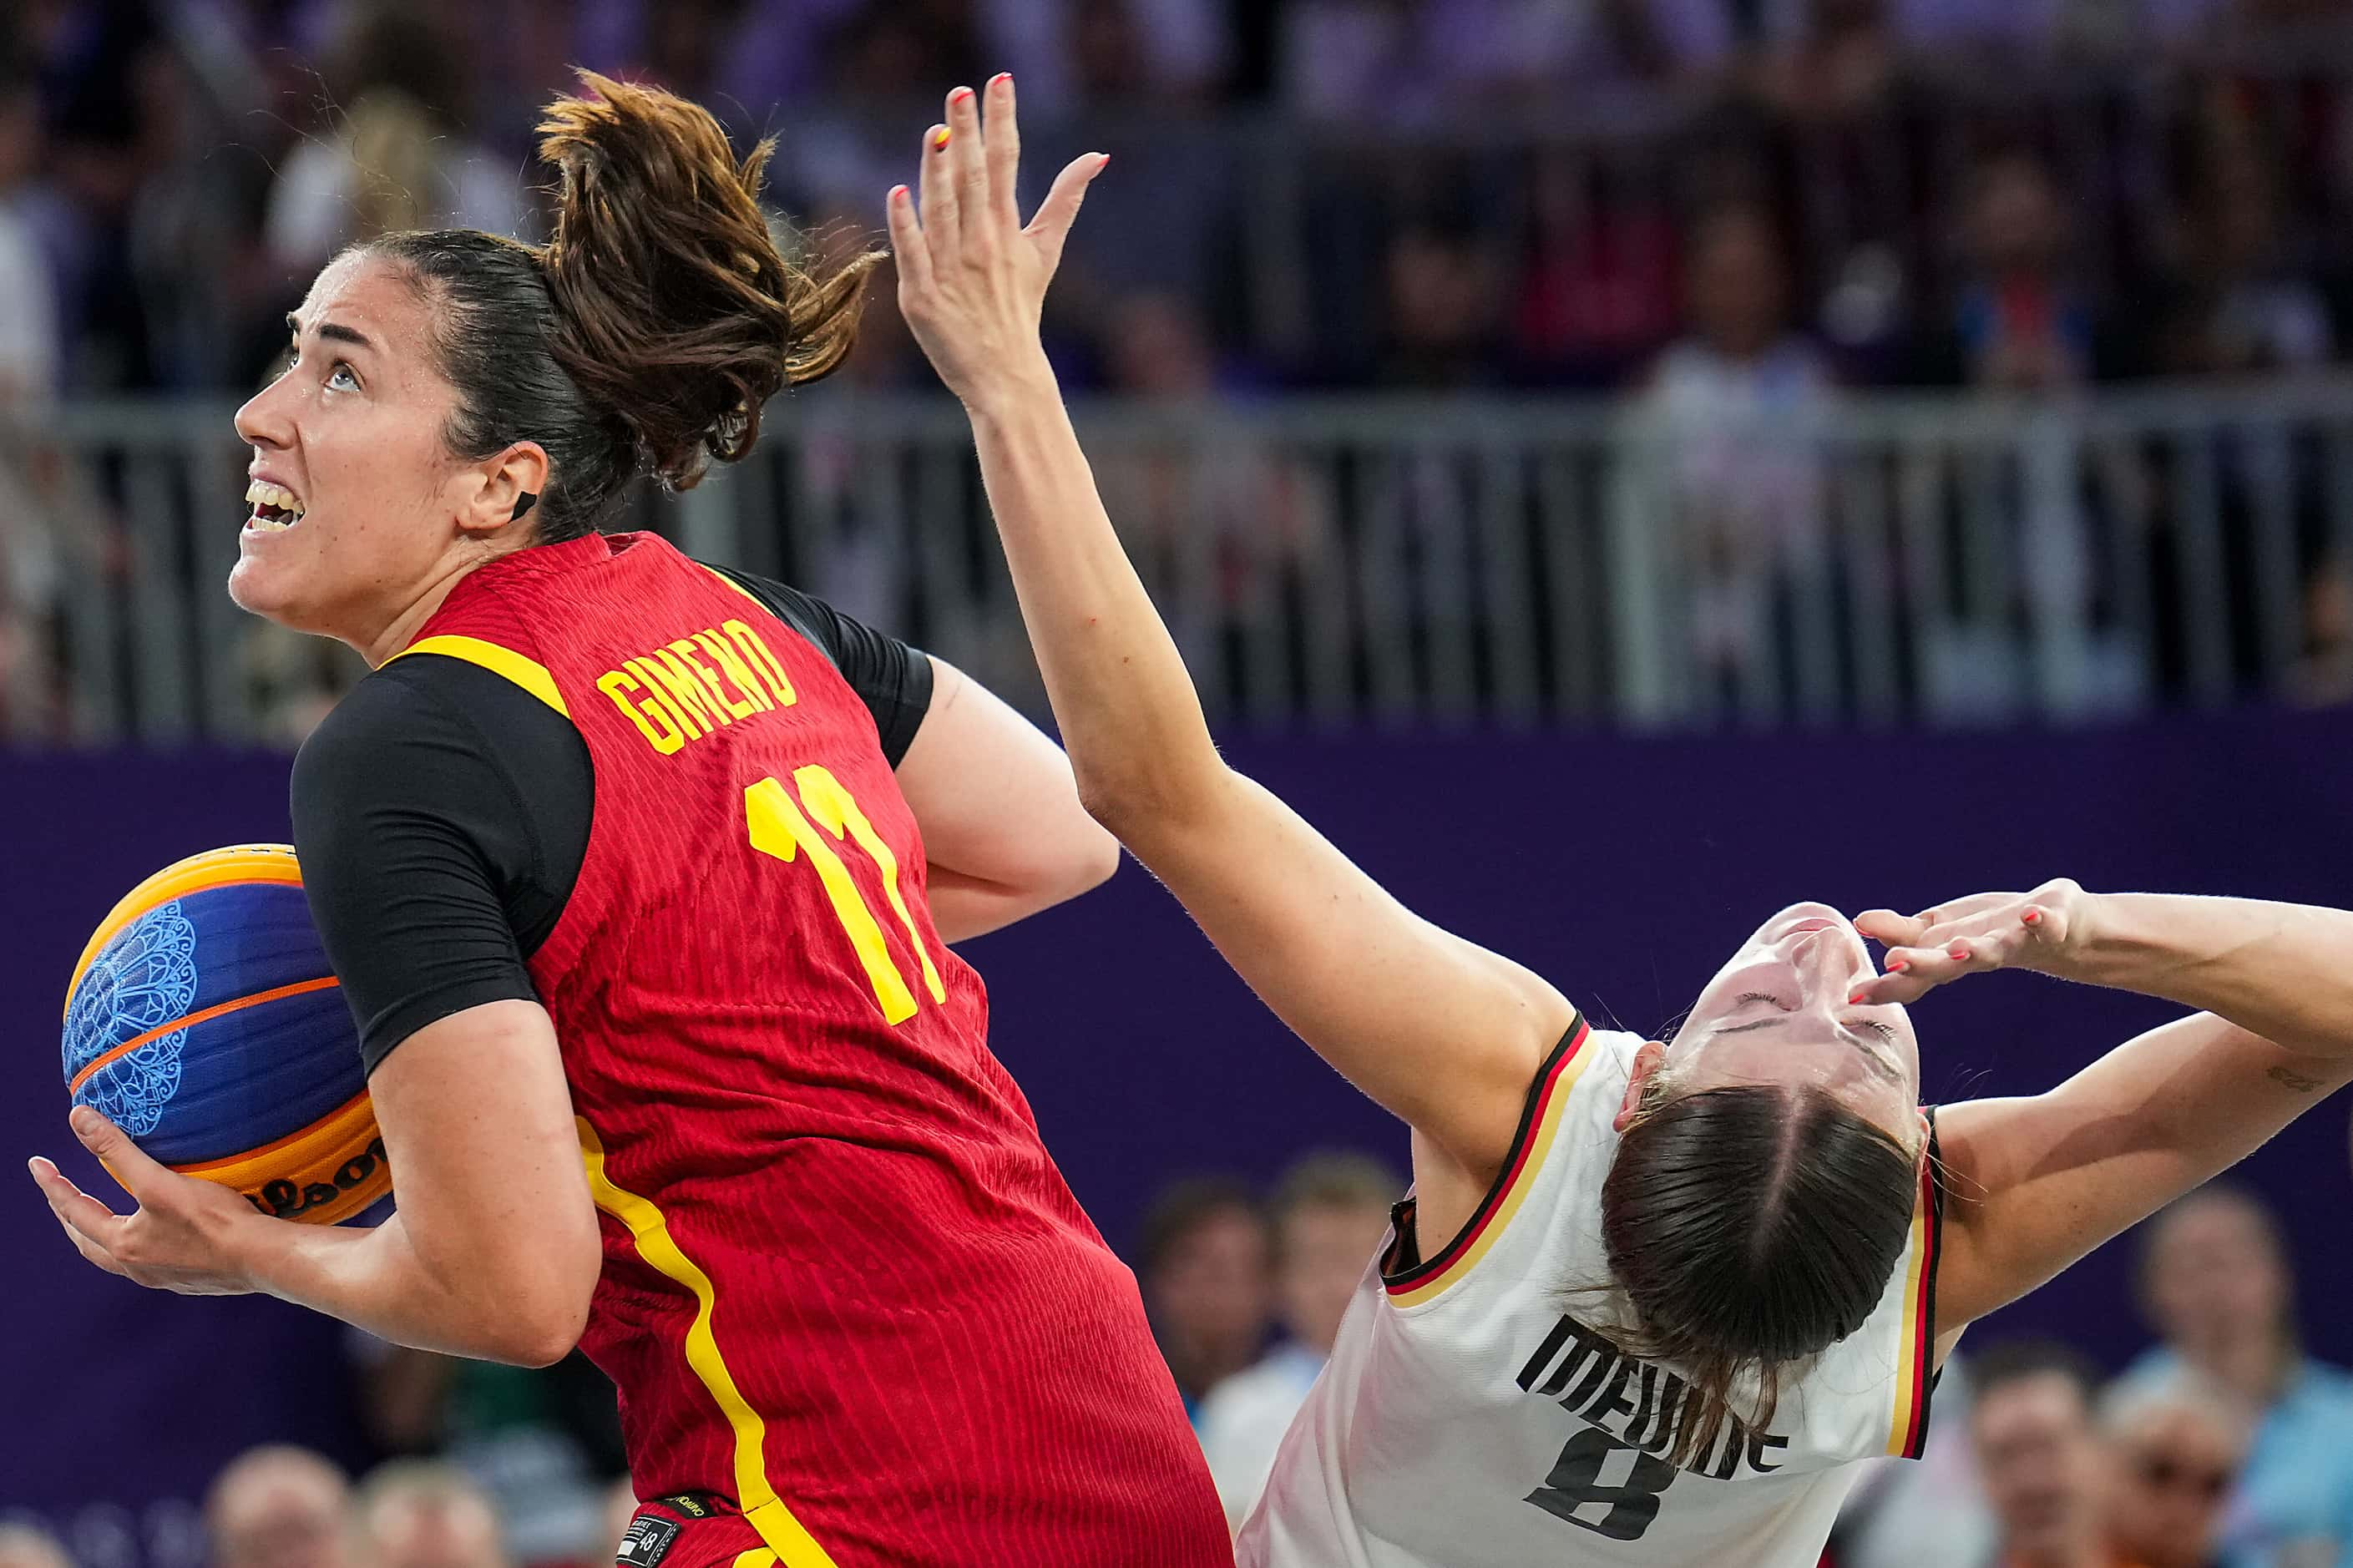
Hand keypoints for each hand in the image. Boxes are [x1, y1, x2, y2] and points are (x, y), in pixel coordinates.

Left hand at [28, 1106, 267, 1294]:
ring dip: (100, 1234)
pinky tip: (151, 1236)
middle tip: (61, 1194)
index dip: (52, 1185)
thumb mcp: (159, 1181)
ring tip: (100, 1216)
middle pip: (87, 1241)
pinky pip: (146, 1262)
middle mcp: (135, 1267)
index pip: (74, 1210)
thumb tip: (79, 1118)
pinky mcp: (187, 1278)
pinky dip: (134, 1245)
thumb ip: (117, 1150)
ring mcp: (161, 1276)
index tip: (37, 1164)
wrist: (261, 1258)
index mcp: (123, 1244)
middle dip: (70, 1216)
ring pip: (115, 1256)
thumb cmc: (213, 1222)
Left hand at [887, 75, 1107, 411]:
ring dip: (938, 172)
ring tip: (936, 133)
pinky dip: (906, 225)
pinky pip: (912, 254)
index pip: (1006, 163)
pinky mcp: (923, 297)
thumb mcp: (1045, 251)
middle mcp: (981, 245)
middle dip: (967, 134)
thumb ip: (1066, 200)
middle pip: (973, 180)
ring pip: (942, 211)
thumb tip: (1097, 157)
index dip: (1002, 120)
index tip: (999, 81)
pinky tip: (898, 192)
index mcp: (1007, 229)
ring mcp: (951, 271)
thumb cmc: (1021, 309)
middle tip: (961, 92)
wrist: (1006, 376)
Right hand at [1849, 879, 2096, 1005]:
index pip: (1914, 973)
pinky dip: (2042, 921)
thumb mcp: (1944, 928)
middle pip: (1948, 964)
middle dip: (1922, 965)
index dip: (1886, 985)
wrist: (2068, 932)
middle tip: (1894, 967)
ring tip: (1959, 950)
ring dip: (1975, 951)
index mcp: (1950, 955)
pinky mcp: (2052, 923)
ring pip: (1992, 950)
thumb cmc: (1997, 931)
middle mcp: (1981, 954)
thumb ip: (1904, 930)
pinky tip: (2033, 914)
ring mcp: (2017, 941)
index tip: (1854, 998)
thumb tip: (1859, 922)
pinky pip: (2048, 924)